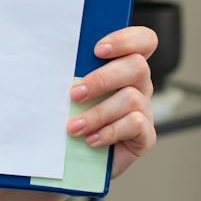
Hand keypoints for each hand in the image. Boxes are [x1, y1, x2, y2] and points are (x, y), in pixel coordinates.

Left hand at [67, 25, 158, 179]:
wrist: (75, 161)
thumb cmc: (72, 118)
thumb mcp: (71, 93)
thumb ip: (73, 73)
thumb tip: (55, 60)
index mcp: (124, 66)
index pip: (143, 41)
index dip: (126, 40)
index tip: (98, 50)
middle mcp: (139, 85)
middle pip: (137, 66)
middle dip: (103, 79)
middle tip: (75, 94)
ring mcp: (144, 110)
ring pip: (131, 98)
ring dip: (98, 112)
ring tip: (74, 127)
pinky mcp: (145, 136)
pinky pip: (134, 124)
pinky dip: (109, 132)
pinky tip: (90, 140)